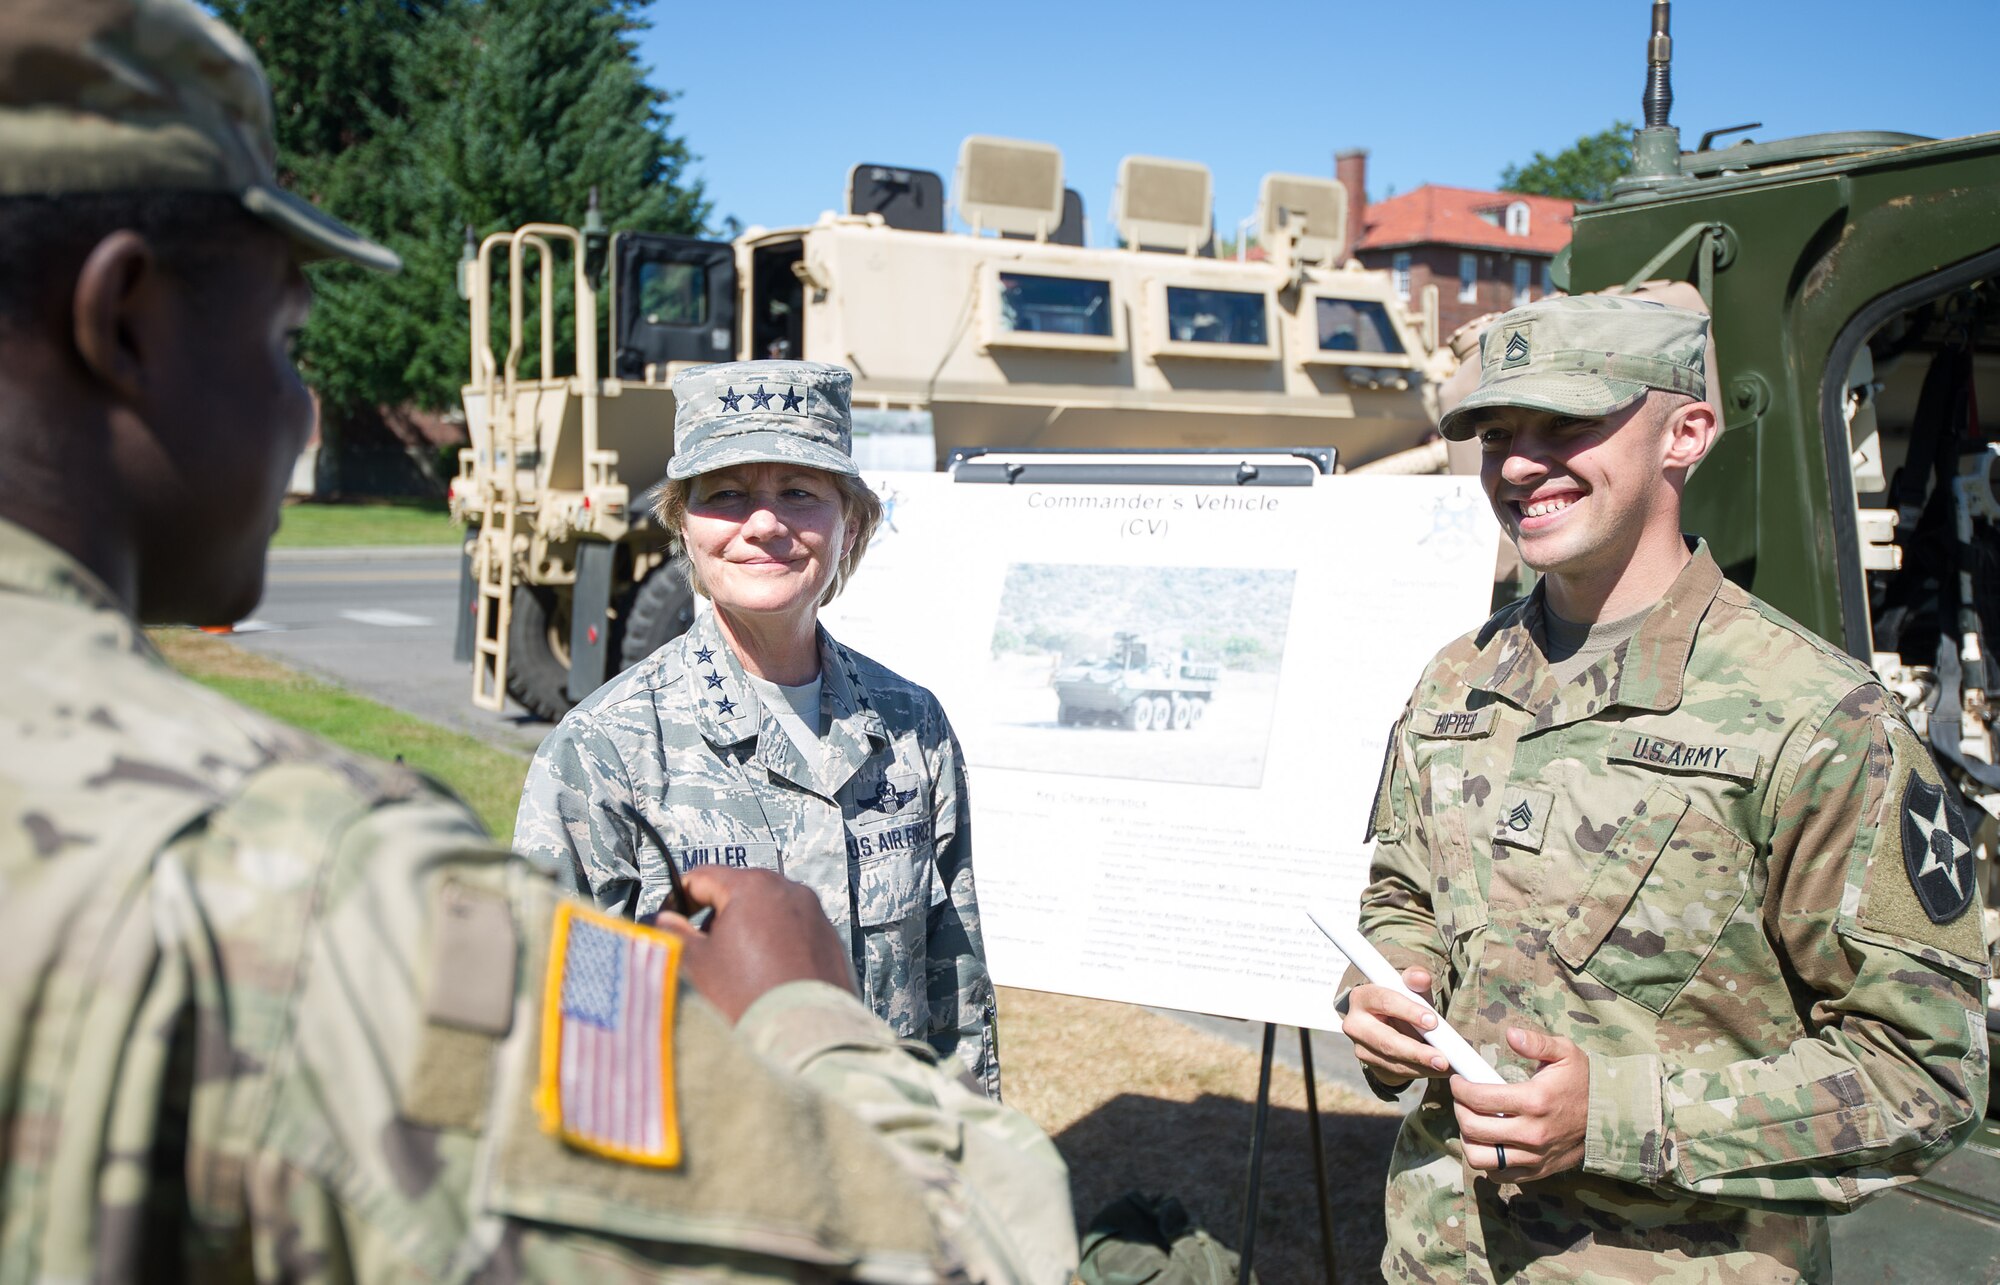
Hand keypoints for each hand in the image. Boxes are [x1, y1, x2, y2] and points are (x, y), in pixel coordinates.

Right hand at [652, 866, 854, 1022]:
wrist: (804, 1041)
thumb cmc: (748, 999)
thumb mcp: (695, 964)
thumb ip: (672, 933)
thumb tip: (665, 922)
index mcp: (753, 886)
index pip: (702, 877)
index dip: (676, 899)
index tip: (667, 922)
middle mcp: (791, 890)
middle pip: (738, 892)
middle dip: (713, 916)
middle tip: (699, 950)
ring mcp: (816, 915)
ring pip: (768, 912)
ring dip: (745, 931)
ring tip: (733, 970)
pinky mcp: (831, 941)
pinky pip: (794, 933)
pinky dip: (775, 946)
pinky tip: (764, 978)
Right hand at [1340, 966, 1452, 1086]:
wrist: (1390, 1024)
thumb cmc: (1402, 1002)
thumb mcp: (1409, 990)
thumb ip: (1415, 981)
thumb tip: (1421, 977)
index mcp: (1362, 996)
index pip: (1385, 1001)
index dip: (1408, 1011)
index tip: (1433, 1021)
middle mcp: (1355, 1023)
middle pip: (1386, 1040)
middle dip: (1417, 1051)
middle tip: (1443, 1059)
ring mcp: (1360, 1047)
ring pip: (1393, 1061)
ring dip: (1423, 1066)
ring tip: (1447, 1066)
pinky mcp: (1370, 1064)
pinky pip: (1397, 1071)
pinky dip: (1420, 1072)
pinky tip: (1438, 1070)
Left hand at [1451, 1027, 1589, 1181]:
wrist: (1612, 1118)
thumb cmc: (1583, 1081)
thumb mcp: (1565, 1052)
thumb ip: (1536, 1042)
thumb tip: (1511, 1035)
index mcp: (1534, 1100)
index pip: (1479, 1098)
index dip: (1460, 1088)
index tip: (1458, 1082)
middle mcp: (1532, 1132)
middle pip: (1473, 1128)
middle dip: (1459, 1110)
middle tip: (1462, 1100)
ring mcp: (1534, 1155)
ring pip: (1480, 1157)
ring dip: (1468, 1139)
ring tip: (1472, 1122)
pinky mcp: (1538, 1170)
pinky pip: (1499, 1174)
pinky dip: (1487, 1161)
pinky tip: (1490, 1143)